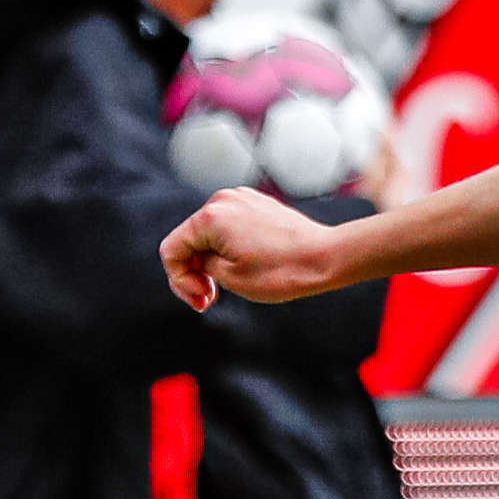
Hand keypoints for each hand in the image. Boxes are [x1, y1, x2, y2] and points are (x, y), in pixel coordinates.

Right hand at [163, 187, 356, 309]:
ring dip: (212, 261)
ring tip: (228, 286)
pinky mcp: (257, 204)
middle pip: (189, 239)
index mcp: (210, 216)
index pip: (172, 249)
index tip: (202, 300)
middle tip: (209, 300)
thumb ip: (201, 265)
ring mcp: (242, 199)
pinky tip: (244, 267)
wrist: (326, 258)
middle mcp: (223, 199)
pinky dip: (228, 248)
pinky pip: (229, 227)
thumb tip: (196, 258)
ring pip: (209, 234)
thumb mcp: (230, 277)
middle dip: (195, 271)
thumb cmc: (282, 271)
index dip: (179, 280)